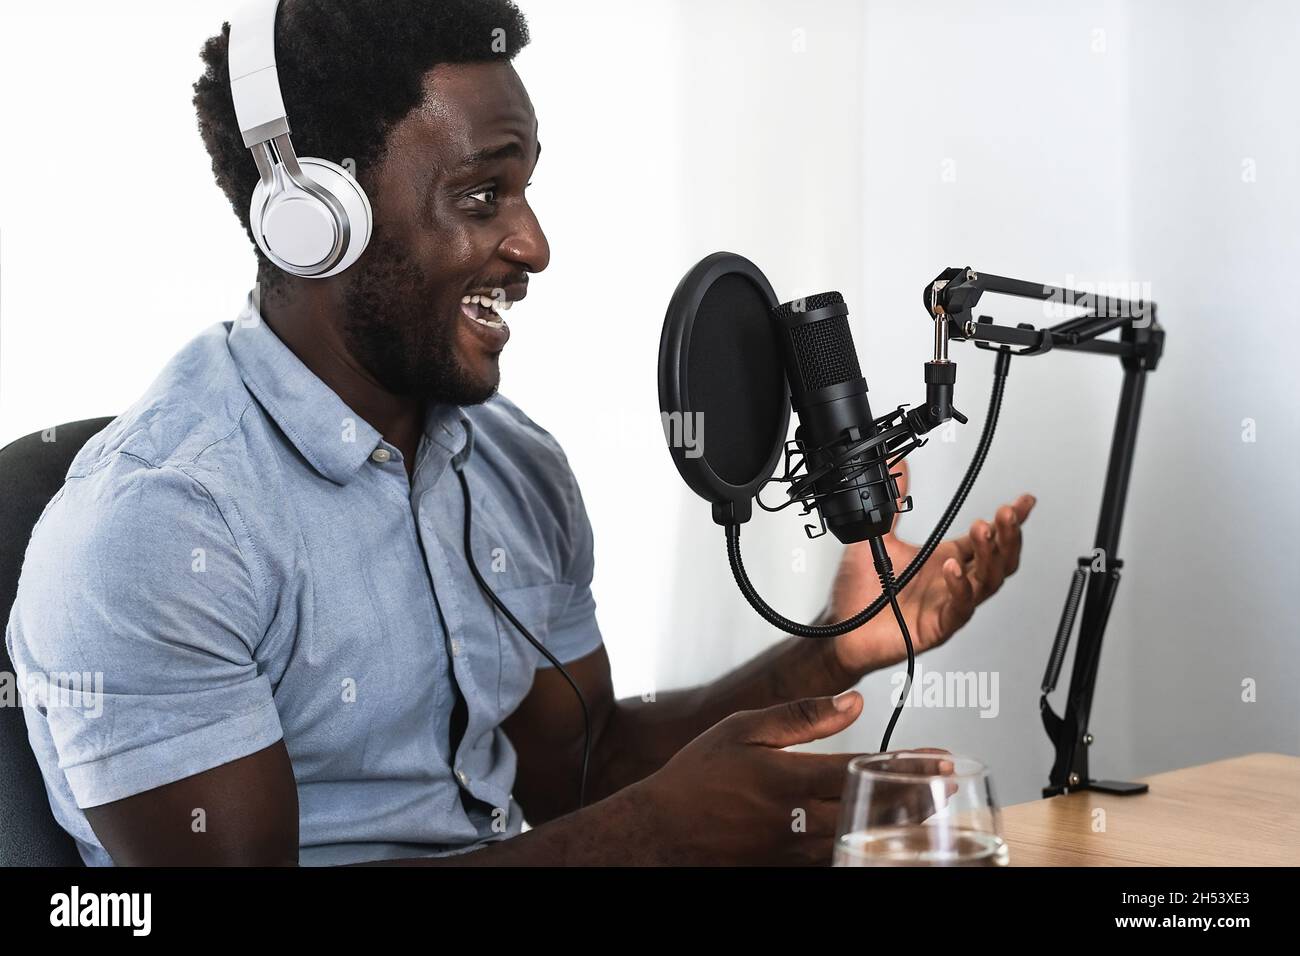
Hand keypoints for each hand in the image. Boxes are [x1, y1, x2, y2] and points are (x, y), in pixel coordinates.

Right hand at [628, 692, 953, 865]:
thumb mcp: (742, 730)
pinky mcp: (784, 870)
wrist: (660, 832)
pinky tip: (881, 842)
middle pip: (871, 811)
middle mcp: (794, 820)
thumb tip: (851, 704)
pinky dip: (863, 851)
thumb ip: (799, 717)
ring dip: (898, 827)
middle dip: (915, 797)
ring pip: (860, 842)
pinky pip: (833, 862)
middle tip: (946, 785)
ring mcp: (791, 852)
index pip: (861, 770)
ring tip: (927, 813)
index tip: (938, 758)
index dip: (905, 765)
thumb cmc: (697, 778)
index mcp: (785, 778)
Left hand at [825, 460, 1036, 675]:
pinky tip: (953, 568)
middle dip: (1007, 535)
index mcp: (945, 560)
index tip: (1024, 502)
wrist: (842, 628)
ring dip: (989, 555)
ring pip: (986, 582)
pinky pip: (959, 608)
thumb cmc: (862, 592)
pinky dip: (960, 587)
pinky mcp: (937, 626)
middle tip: (1006, 513)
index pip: (987, 538)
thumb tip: (897, 468)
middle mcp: (952, 582)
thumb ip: (891, 503)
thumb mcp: (875, 536)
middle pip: (998, 560)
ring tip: (984, 531)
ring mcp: (947, 604)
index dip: (1009, 521)